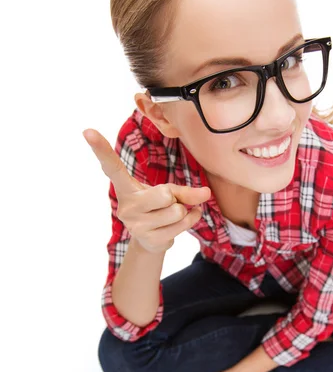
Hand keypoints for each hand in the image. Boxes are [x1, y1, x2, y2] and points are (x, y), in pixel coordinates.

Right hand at [82, 128, 210, 253]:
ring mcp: (135, 224)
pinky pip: (182, 224)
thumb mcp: (169, 193)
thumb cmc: (158, 209)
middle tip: (167, 203)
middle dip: (175, 197)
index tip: (88, 131)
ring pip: (177, 211)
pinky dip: (190, 220)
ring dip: (183, 211)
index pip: (112, 167)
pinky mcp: (148, 239)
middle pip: (165, 194)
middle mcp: (126, 205)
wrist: (152, 241)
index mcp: (126, 187)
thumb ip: (185, 191)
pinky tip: (181, 222)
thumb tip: (206, 193)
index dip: (101, 149)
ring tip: (171, 215)